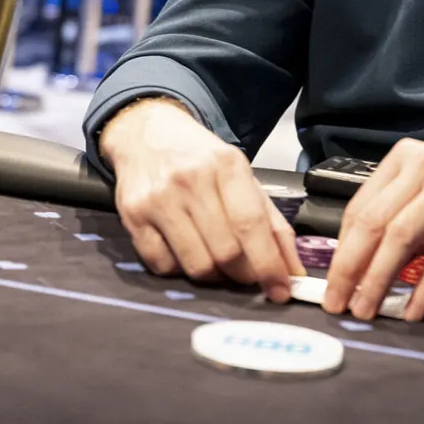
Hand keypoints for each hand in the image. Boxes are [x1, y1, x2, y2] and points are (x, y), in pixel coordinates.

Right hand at [100, 98, 303, 301]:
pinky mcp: (132, 217)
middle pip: (225, 252)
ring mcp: (158, 199)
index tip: (280, 289)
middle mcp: (191, 180)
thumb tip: (291, 270)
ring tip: (216, 263)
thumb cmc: (201, 159)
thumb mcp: (241, 176)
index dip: (268, 264)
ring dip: (213, 276)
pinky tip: (185, 253)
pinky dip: (179, 271)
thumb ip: (270, 221)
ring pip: (196, 265)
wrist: (145, 133)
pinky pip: (163, 267)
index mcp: (226, 165)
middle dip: (242, 274)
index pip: (251, 224)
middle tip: (246, 275)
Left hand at [322, 139, 423, 322]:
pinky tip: (414, 310)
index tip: (332, 283)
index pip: (360, 207)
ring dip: (379, 280)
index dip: (342, 249)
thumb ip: (400, 221)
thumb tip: (358, 268)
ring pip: (402, 237)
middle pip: (374, 222)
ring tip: (367, 309)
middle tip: (338, 302)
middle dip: (350, 268)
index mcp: (405, 158)